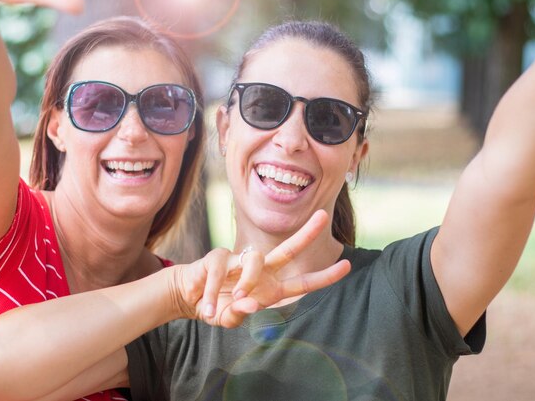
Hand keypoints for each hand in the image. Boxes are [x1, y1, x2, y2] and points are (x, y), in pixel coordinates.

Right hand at [172, 210, 351, 327]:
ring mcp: (240, 260)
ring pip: (255, 260)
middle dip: (307, 233)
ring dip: (245, 283)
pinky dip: (214, 292)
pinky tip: (207, 306)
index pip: (301, 282)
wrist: (187, 298)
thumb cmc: (216, 308)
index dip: (323, 276)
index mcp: (269, 288)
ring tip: (230, 300)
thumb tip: (250, 303)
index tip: (346, 265)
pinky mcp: (219, 256)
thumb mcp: (228, 319)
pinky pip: (222, 270)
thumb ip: (239, 314)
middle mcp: (260, 271)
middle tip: (323, 216)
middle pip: (288, 249)